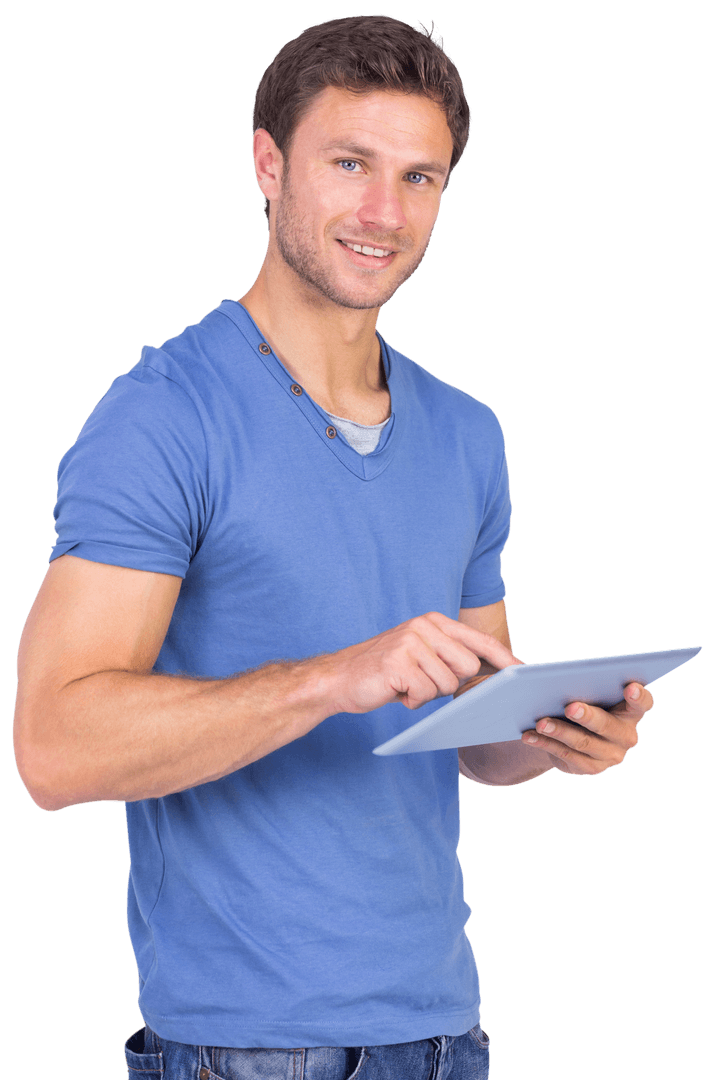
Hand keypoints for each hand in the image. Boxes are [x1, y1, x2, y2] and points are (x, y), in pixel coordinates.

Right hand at [325, 610, 522, 714]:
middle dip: (451, 684)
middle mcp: (424, 626)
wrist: (339, 678)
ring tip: (406, 686)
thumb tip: (492, 673)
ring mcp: (411, 642)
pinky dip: (413, 701)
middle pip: (468, 667)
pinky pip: (426, 693)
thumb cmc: (386, 672)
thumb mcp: (421, 656)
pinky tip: (397, 692)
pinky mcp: (398, 662)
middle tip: (424, 682)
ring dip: (428, 694)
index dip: (503, 657)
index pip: (478, 639)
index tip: (523, 671)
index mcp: (433, 622)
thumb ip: (451, 657)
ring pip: (448, 684)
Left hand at [520, 682, 653, 774]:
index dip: (639, 697)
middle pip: (608, 726)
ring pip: (584, 743)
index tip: (630, 687)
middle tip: (570, 707)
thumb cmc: (580, 700)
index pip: (643, 704)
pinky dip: (546, 744)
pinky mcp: (590, 768)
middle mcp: (626, 735)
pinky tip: (529, 736)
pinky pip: (567, 756)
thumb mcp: (582, 688)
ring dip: (560, 731)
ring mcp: (610, 755)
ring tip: (541, 722)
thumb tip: (529, 668)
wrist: (569, 733)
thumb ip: (571, 677)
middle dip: (588, 716)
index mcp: (630, 711)